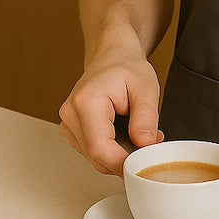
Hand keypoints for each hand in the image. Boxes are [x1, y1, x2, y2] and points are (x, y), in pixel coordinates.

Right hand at [59, 52, 162, 176]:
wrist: (112, 56)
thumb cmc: (127, 68)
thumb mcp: (146, 87)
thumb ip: (146, 117)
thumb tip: (145, 145)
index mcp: (86, 101)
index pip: (100, 148)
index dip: (122, 162)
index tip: (144, 162)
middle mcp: (71, 114)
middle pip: (96, 157)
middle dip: (126, 158)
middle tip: (150, 142)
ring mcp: (68, 124)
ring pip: (95, 158)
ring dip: (119, 154)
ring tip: (138, 132)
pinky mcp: (72, 130)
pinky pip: (93, 152)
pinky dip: (111, 150)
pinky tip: (124, 134)